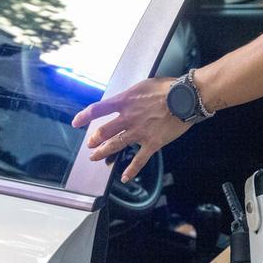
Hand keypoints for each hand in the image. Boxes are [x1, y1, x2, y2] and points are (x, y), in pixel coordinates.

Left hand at [70, 76, 193, 182]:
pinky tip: (124, 177)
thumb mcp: (143, 85)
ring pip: (116, 145)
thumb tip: (127, 99)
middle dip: (95, 140)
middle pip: (104, 131)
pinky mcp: (152, 143)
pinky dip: (131, 170)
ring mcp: (139, 132)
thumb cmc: (167, 87)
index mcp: (124, 101)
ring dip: (104, 152)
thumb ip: (132, 95)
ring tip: (95, 157)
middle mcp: (128, 118)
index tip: (76, 122)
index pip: (98, 109)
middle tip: (90, 145)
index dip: (84, 116)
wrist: (186, 98)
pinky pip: (139, 160)